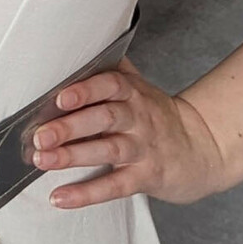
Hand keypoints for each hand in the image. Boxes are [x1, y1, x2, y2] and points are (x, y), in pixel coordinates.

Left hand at [28, 56, 235, 207]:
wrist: (202, 148)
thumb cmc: (157, 116)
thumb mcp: (139, 88)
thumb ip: (111, 70)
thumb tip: (80, 45)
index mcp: (133, 93)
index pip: (110, 85)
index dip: (85, 90)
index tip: (59, 97)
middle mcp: (138, 118)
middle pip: (105, 118)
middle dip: (70, 126)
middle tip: (40, 134)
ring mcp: (142, 149)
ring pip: (108, 150)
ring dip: (72, 156)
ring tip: (43, 160)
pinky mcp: (145, 177)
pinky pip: (115, 186)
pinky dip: (86, 194)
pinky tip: (60, 197)